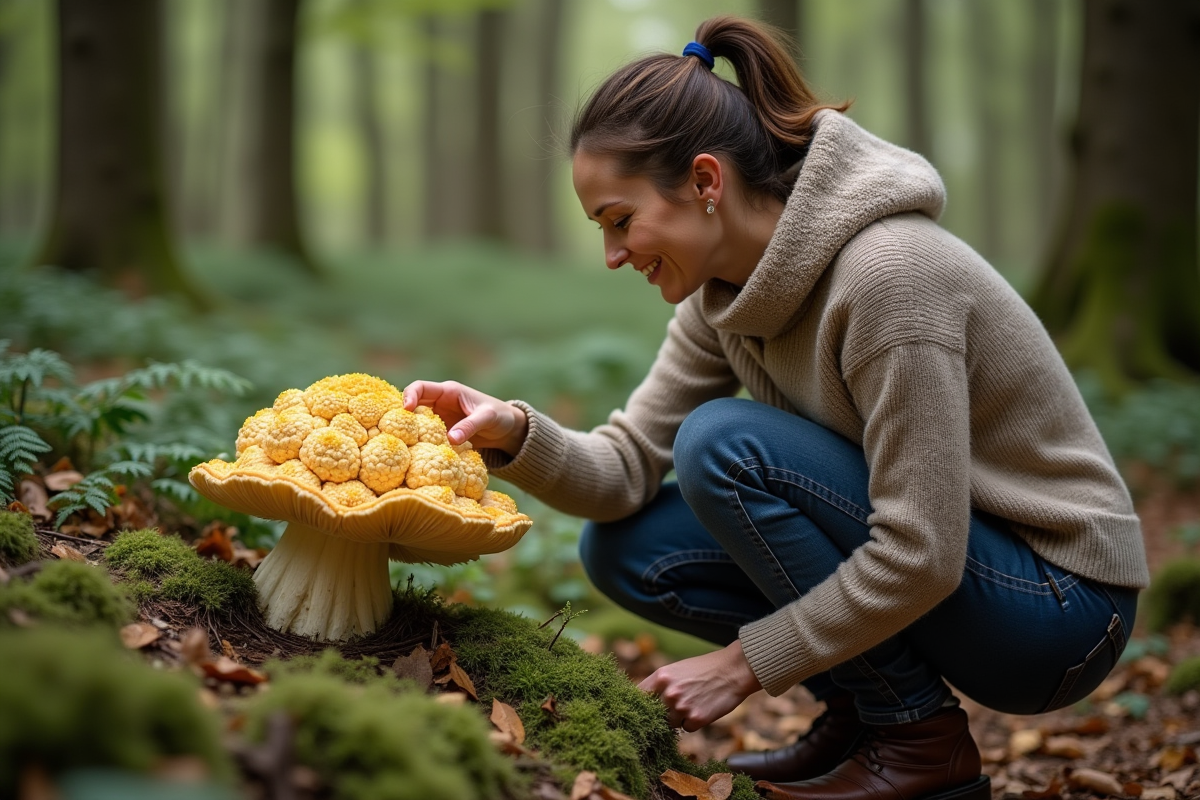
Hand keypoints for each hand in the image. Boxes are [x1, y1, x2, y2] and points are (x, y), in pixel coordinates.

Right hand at [402, 380, 527, 455]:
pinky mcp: (442, 435)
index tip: (406, 409)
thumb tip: (450, 439)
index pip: (420, 387)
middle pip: (412, 407)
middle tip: (398, 431)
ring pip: (416, 424)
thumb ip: (470, 426)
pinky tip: (419, 455)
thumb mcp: (487, 418)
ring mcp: (439, 420)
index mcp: (448, 392)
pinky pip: (426, 438)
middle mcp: (439, 404)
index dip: (409, 395)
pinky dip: (421, 444)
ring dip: (411, 433)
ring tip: (405, 445)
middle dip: (403, 417)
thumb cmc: (499, 416)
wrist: (507, 429)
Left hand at [638, 639, 761, 731]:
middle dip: (663, 713)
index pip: (638, 697)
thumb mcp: (677, 670)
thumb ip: (660, 685)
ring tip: (694, 702)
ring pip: (670, 723)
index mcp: (661, 677)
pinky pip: (687, 728)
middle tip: (679, 704)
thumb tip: (644, 702)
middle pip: (654, 714)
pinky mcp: (696, 719)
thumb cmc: (705, 668)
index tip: (640, 710)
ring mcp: (681, 707)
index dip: (638, 705)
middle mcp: (668, 693)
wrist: (733, 670)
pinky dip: (694, 722)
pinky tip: (704, 707)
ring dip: (679, 718)